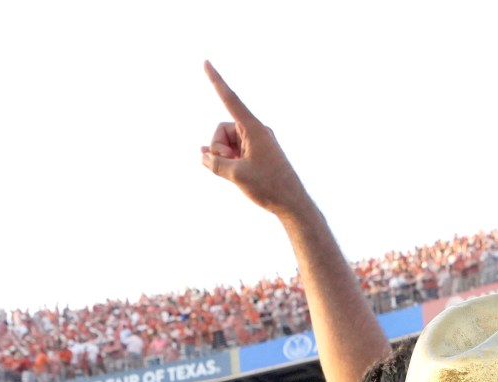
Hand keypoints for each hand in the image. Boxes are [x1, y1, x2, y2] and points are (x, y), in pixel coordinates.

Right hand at [201, 63, 310, 215]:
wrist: (293, 204)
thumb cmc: (269, 187)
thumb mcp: (236, 175)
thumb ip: (215, 164)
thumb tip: (203, 158)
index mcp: (253, 128)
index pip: (230, 99)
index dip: (216, 80)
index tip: (206, 62)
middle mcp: (255, 130)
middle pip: (222, 129)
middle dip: (217, 147)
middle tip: (227, 165)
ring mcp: (256, 142)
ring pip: (226, 142)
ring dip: (222, 156)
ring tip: (233, 172)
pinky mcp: (256, 153)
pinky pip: (234, 149)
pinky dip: (225, 156)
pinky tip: (208, 159)